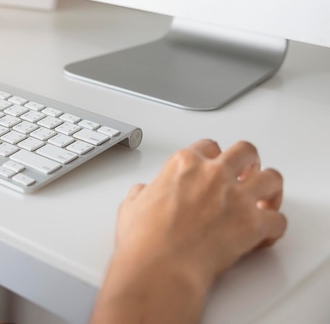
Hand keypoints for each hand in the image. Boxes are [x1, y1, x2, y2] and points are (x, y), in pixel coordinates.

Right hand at [90, 139, 286, 323]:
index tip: (213, 166)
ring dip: (270, 189)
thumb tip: (143, 194)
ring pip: (272, 178)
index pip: (208, 147)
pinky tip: (266, 233)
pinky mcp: (253, 224)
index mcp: (184, 164)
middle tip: (246, 174)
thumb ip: (143, 193)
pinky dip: (274, 227)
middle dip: (249, 163)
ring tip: (265, 199)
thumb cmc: (145, 239)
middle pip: (246, 152)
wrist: (160, 265)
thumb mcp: (132, 206)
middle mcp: (214, 174)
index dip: (212, 157)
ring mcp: (237, 197)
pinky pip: (278, 220)